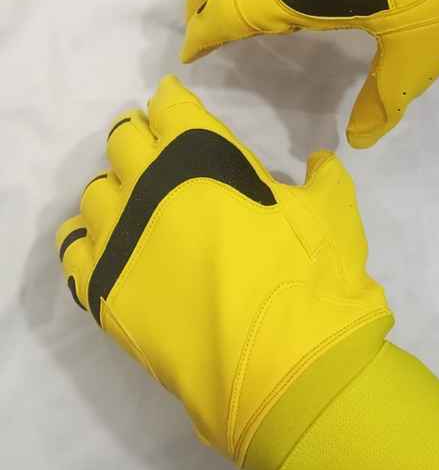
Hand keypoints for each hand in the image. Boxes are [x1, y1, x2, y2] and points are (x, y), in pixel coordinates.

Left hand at [56, 76, 438, 469]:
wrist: (285, 365)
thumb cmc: (312, 276)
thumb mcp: (334, 210)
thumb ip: (322, 177)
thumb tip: (318, 161)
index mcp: (200, 154)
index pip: (170, 106)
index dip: (174, 104)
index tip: (178, 110)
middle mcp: (148, 186)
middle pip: (123, 140)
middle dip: (141, 138)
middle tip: (159, 152)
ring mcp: (120, 239)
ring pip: (95, 193)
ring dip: (116, 188)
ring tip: (137, 203)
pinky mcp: (104, 291)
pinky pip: (73, 251)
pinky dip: (87, 239)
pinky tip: (109, 245)